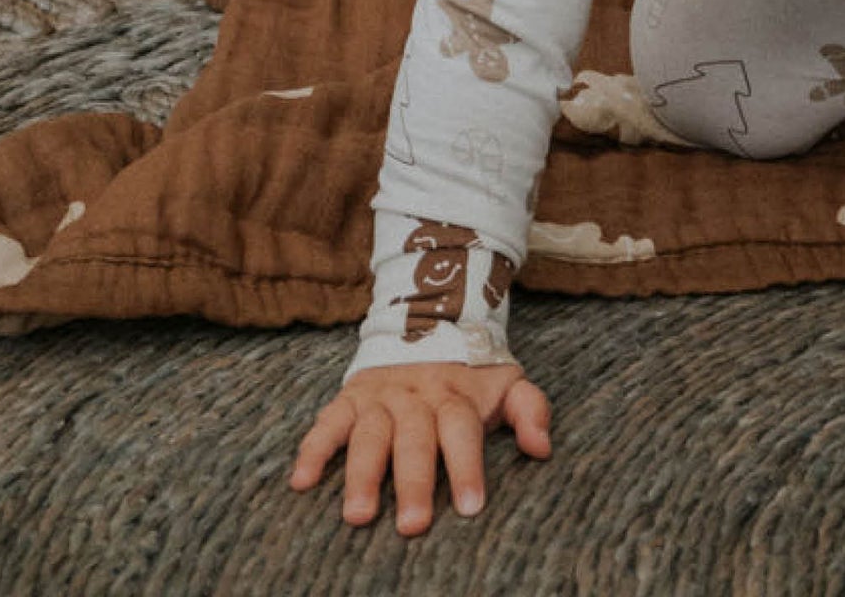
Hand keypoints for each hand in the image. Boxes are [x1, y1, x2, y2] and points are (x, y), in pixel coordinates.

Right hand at [289, 359, 551, 532]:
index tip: (470, 507)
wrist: (430, 317)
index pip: (462, 431)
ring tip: (358, 515)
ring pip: (370, 435)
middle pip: (415, 440)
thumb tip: (543, 448)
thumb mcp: (509, 380)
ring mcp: (380, 397)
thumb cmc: (472, 370)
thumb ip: (531, 410)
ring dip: (362, 474)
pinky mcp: (350, 398)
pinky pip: (328, 422)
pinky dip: (313, 448)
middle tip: (413, 526)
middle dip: (414, 482)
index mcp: (456, 396)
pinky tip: (301, 482)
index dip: (466, 467)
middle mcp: (416, 397)